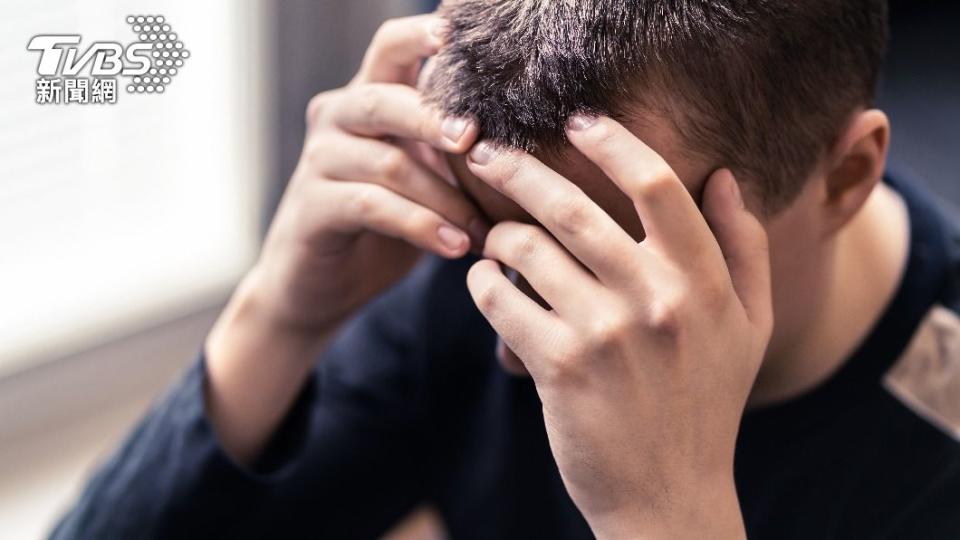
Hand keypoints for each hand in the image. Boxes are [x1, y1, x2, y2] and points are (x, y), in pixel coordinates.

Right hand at [202, 14, 488, 464]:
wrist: (319, 285)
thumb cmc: (385, 225)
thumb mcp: (425, 179)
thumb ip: (455, 151)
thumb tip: (533, 143)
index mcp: (368, 98)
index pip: (390, 47)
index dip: (420, 34)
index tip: (456, 35)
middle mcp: (337, 118)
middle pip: (386, 99)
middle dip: (438, 119)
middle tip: (477, 141)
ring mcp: (319, 161)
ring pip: (390, 162)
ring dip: (447, 198)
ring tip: (483, 229)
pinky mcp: (313, 207)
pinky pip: (373, 206)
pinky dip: (422, 226)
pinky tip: (457, 247)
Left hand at [464, 115, 772, 538]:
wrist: (670, 496)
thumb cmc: (707, 404)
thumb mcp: (752, 326)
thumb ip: (745, 248)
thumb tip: (723, 176)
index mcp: (703, 282)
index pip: (656, 184)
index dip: (611, 141)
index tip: (576, 122)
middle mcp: (655, 300)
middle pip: (572, 206)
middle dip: (518, 169)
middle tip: (486, 153)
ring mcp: (605, 334)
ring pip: (526, 249)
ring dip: (498, 235)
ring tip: (492, 239)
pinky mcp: (558, 367)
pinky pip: (500, 300)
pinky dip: (482, 283)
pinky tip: (485, 283)